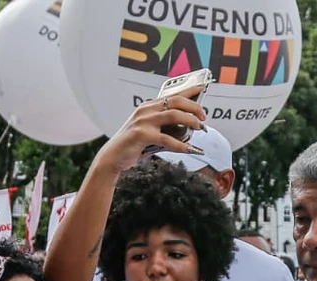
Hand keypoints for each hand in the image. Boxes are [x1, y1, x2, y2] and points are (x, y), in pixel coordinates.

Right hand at [93, 87, 207, 174]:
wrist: (113, 156)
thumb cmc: (133, 144)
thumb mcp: (151, 131)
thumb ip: (166, 127)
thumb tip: (188, 129)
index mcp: (149, 106)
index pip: (173, 94)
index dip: (189, 90)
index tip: (203, 89)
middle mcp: (146, 110)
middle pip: (176, 101)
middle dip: (194, 107)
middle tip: (203, 117)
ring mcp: (143, 121)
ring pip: (173, 115)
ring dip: (190, 121)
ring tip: (199, 128)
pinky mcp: (141, 134)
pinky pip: (166, 138)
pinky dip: (180, 145)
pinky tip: (189, 149)